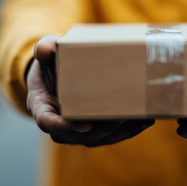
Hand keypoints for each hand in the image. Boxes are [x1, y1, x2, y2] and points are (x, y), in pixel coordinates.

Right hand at [26, 35, 154, 146]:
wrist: (58, 73)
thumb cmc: (52, 61)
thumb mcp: (46, 52)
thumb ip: (45, 48)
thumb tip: (45, 48)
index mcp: (42, 107)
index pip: (48, 122)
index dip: (64, 126)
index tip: (85, 124)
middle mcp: (58, 124)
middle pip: (78, 134)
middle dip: (102, 128)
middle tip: (121, 117)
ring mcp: (76, 131)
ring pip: (97, 138)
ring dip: (120, 131)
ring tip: (140, 119)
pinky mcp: (93, 131)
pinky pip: (110, 136)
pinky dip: (128, 131)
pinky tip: (145, 121)